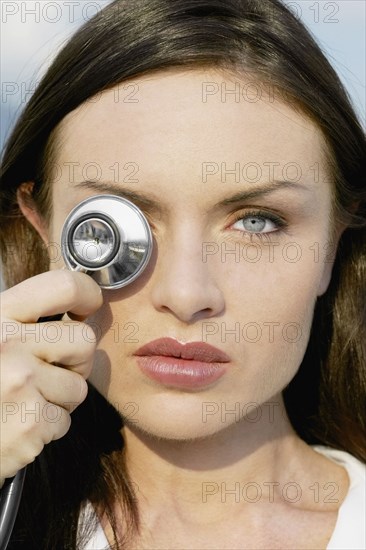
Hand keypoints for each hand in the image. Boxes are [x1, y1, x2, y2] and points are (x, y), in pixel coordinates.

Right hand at [0, 270, 102, 482]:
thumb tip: (75, 309)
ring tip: (24, 402)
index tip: (85, 308)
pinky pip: (64, 421)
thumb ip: (21, 320)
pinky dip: (46, 428)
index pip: (64, 286)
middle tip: (48, 373)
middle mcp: (7, 343)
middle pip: (84, 341)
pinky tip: (17, 425)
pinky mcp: (28, 424)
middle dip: (74, 362)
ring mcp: (19, 384)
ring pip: (79, 387)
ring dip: (58, 399)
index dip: (87, 295)